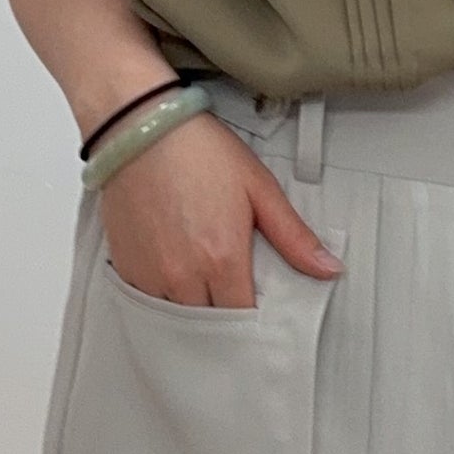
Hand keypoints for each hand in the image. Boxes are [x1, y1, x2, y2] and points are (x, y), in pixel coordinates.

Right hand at [98, 112, 342, 308]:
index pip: (244, 319)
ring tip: (207, 288)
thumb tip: (329, 268)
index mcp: (222, 259)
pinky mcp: (125, 267)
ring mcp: (150, 274)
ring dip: (195, 312)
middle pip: (211, 325)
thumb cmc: (199, 152)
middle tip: (237, 303)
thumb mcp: (259, 188)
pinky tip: (177, 276)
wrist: (141, 128)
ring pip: (177, 318)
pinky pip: (148, 302)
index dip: (256, 323)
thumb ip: (293, 237)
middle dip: (227, 322)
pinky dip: (165, 298)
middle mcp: (183, 275)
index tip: (263, 318)